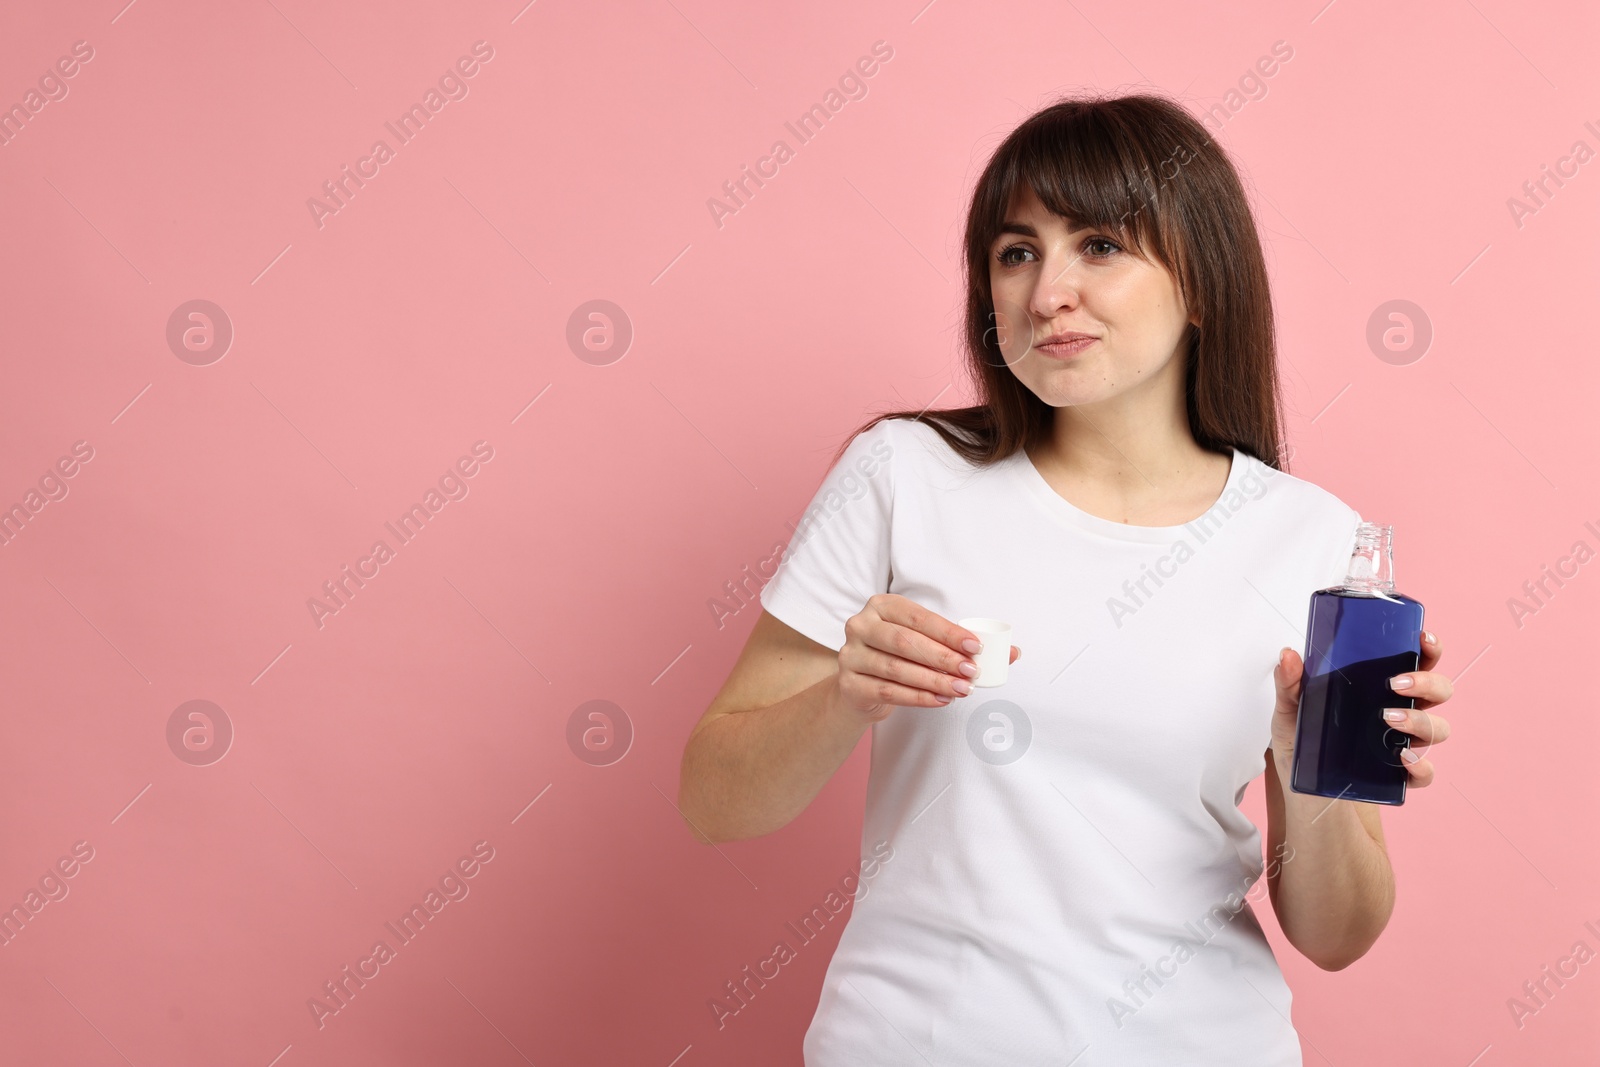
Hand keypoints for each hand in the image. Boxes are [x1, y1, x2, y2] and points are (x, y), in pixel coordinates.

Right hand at [835, 593, 1020, 723]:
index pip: (918, 617)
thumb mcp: (926, 643)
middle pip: (905, 642)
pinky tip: (941, 699)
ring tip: (961, 689)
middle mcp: (861, 625)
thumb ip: (963, 645)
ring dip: (934, 680)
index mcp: (881, 605)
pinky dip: (919, 697)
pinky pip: (889, 691)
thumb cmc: (901, 657)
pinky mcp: (849, 684)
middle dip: (943, 658)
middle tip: (972, 672)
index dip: (948, 633)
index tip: (976, 647)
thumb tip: (1013, 654)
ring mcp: (851, 655)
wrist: (862, 687)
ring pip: (897, 669)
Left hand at [1271, 630, 1454, 787]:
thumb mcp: (1289, 713)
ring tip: (1388, 719)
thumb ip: (1289, 684)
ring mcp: (1402, 744)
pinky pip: (1425, 772)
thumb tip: (1288, 655)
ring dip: (1420, 721)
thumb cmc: (1303, 747)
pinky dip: (1420, 766)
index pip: (1416, 663)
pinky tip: (1402, 758)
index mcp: (1378, 690)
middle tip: (1396, 683)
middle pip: (1438, 691)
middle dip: (1427, 683)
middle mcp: (1398, 713)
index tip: (1422, 638)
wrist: (1304, 795)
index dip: (1428, 649)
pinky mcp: (1399, 777)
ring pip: (1438, 728)